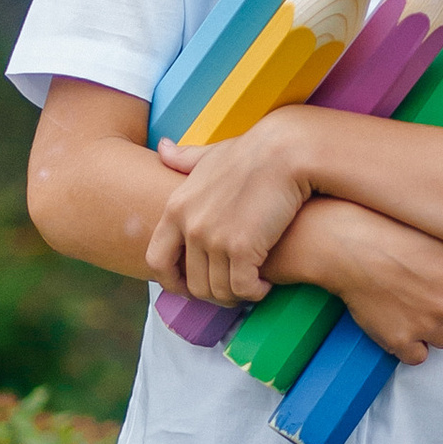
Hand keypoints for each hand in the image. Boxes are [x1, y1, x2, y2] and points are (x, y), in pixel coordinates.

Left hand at [144, 115, 314, 306]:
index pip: (157, 259)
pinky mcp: (242, 248)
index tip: (190, 287)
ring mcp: (214, 239)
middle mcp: (190, 226)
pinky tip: (265, 284)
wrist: (286, 152)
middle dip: (213, 293)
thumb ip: (183, 159)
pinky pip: (242, 288)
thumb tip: (163, 147)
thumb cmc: (252, 152)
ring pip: (218, 290)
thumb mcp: (210, 155)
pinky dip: (254, 292)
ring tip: (250, 287)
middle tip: (232, 290)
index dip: (172, 281)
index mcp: (176, 208)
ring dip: (236, 295)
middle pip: (192, 283)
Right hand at [296, 201, 442, 366]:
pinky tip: (398, 324)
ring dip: (435, 328)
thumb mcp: (436, 228)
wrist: (346, 245)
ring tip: (412, 307)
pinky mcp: (401, 341)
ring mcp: (426, 325)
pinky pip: (418, 357)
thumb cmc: (387, 229)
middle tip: (427, 290)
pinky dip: (409, 346)